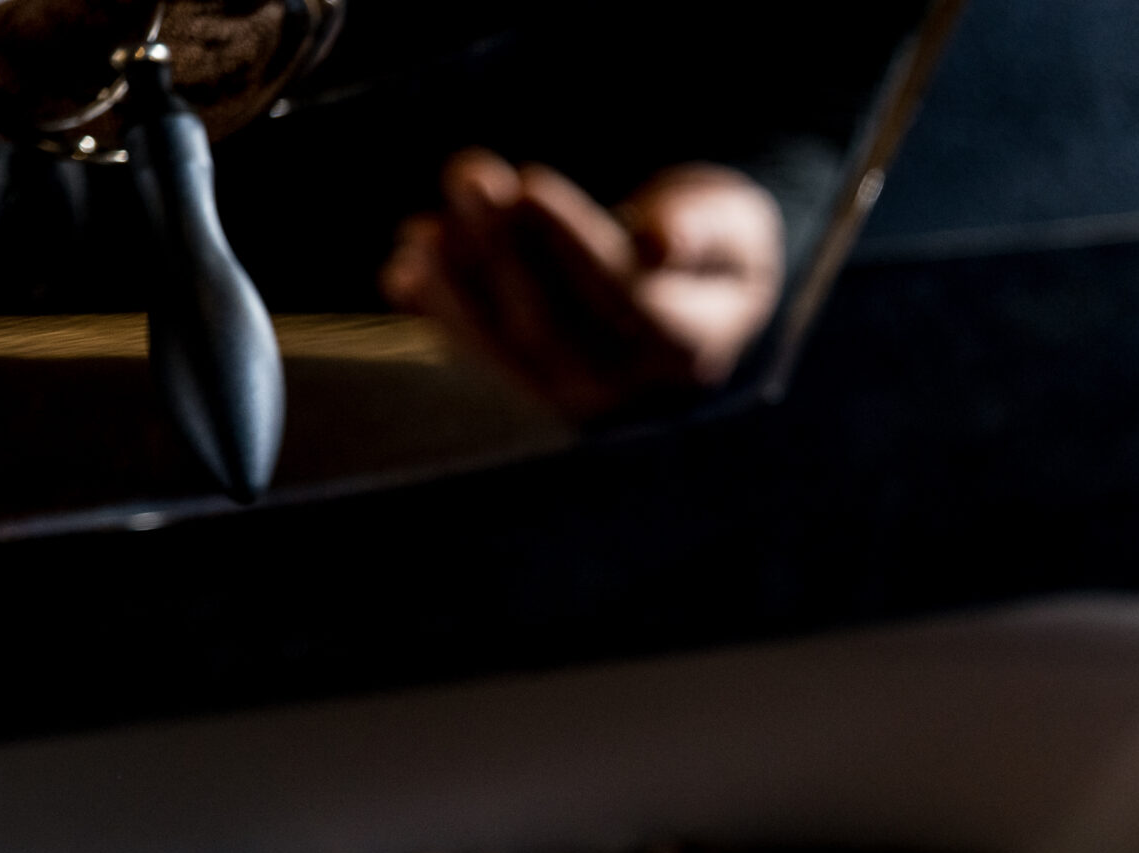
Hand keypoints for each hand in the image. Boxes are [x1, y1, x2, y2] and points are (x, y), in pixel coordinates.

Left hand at [383, 150, 785, 422]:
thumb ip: (706, 229)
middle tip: (469, 174)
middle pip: (554, 327)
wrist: (688, 300)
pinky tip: (405, 264)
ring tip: (425, 225)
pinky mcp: (530, 384)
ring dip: (456, 285)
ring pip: (506, 348)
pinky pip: (478, 355)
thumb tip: (664, 242)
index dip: (571, 244)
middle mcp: (628, 385)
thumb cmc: (709, 244)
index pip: (624, 300)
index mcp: (687, 346)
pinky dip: (438, 311)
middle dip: (502, 251)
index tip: (529, 183)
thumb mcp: (734, 225)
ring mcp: (573, 393)